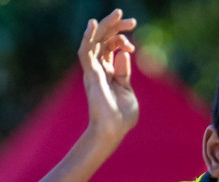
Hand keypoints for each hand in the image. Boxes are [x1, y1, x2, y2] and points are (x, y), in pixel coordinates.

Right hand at [79, 9, 138, 142]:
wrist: (113, 131)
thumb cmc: (121, 117)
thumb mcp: (127, 91)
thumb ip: (125, 73)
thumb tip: (125, 53)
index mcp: (108, 72)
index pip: (110, 47)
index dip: (121, 39)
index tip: (132, 45)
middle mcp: (98, 69)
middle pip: (103, 40)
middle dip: (116, 27)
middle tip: (130, 19)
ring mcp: (93, 71)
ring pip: (94, 41)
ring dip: (105, 26)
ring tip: (117, 13)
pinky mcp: (91, 75)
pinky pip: (85, 52)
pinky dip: (88, 37)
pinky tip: (93, 24)